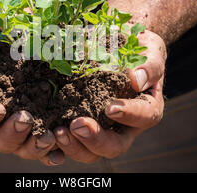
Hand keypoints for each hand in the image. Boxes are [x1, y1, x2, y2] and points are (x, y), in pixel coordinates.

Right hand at [0, 26, 64, 165]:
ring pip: (24, 147)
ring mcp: (19, 127)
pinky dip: (53, 151)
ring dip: (36, 145)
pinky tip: (63, 150)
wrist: (2, 38)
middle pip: (0, 141)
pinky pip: (45, 145)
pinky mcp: (40, 123)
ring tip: (49, 136)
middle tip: (26, 118)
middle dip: (14, 133)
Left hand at [53, 30, 165, 162]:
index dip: (129, 115)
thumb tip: (136, 80)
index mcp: (146, 108)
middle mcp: (125, 126)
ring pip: (90, 151)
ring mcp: (101, 129)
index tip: (111, 108)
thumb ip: (148, 65)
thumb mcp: (150, 50)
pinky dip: (58, 144)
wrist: (117, 44)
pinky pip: (70, 143)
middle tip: (77, 125)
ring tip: (58, 131)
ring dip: (73, 146)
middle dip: (95, 140)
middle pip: (114, 146)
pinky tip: (46, 134)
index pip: (144, 116)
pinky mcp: (80, 127)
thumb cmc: (139, 48)